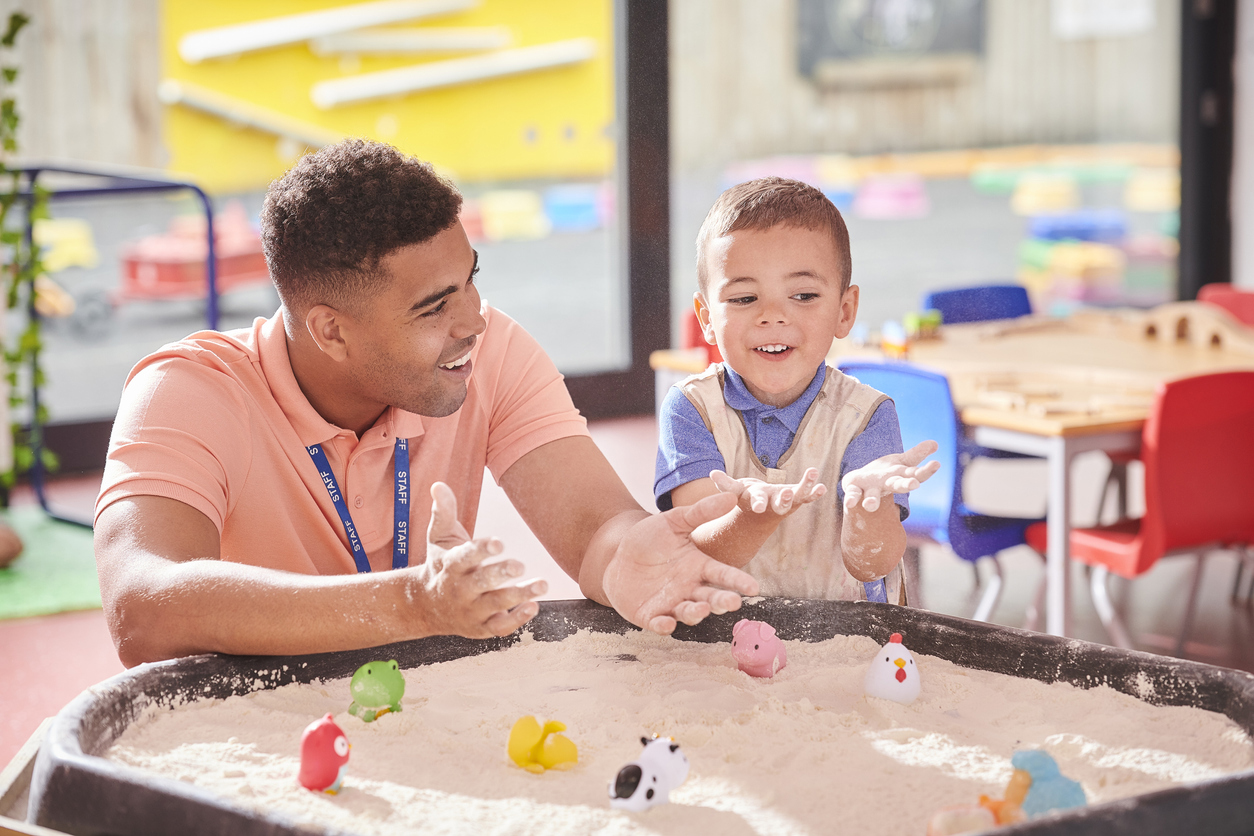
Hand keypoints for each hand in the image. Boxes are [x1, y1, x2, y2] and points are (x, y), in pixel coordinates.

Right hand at [411, 482, 544, 637]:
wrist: (424, 606)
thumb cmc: (440, 564)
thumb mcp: (438, 538)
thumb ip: (442, 512)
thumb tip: (438, 485)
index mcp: (450, 566)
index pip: (465, 557)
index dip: (481, 550)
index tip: (499, 541)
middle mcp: (459, 590)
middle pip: (480, 583)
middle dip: (500, 575)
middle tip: (520, 565)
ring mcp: (470, 611)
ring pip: (495, 605)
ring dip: (519, 596)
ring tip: (542, 584)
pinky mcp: (480, 628)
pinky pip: (499, 627)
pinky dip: (517, 620)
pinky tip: (534, 606)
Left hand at [603, 492, 759, 634]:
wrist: (617, 556)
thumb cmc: (650, 539)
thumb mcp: (673, 521)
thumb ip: (700, 512)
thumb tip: (731, 495)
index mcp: (699, 566)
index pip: (723, 574)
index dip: (738, 581)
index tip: (753, 587)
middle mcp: (690, 588)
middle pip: (711, 597)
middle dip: (722, 601)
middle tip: (732, 602)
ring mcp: (671, 604)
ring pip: (689, 612)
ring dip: (697, 613)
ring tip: (702, 609)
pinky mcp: (651, 616)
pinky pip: (660, 623)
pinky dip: (664, 626)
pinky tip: (667, 624)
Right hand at [710, 467, 825, 515]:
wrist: (760, 512)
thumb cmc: (745, 498)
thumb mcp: (735, 492)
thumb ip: (726, 484)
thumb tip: (712, 473)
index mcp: (758, 502)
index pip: (758, 503)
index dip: (758, 504)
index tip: (759, 507)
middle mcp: (774, 504)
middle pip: (781, 504)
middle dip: (784, 499)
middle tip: (788, 493)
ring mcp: (788, 502)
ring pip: (798, 496)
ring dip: (806, 487)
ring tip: (813, 473)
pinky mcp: (797, 498)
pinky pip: (808, 496)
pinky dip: (815, 492)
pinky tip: (823, 487)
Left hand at [842, 440, 940, 512]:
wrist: (861, 482)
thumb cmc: (885, 473)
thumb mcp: (901, 461)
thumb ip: (917, 454)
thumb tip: (935, 443)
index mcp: (899, 475)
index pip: (915, 474)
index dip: (926, 470)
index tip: (937, 464)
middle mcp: (885, 483)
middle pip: (896, 484)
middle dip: (905, 484)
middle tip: (914, 484)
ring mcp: (870, 487)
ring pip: (872, 494)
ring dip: (872, 500)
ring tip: (870, 506)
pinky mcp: (854, 488)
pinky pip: (852, 493)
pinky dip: (851, 498)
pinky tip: (849, 504)